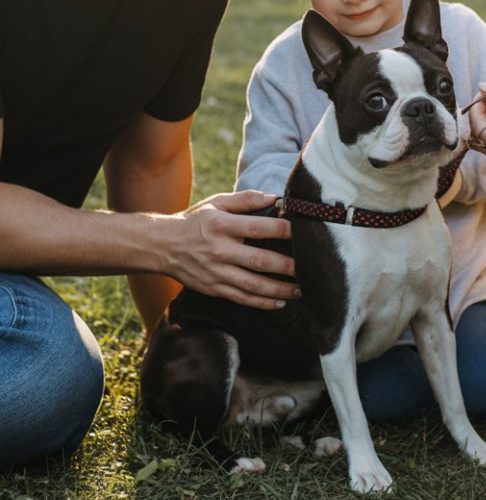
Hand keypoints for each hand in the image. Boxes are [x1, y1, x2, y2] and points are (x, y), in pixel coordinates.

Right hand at [160, 189, 298, 308]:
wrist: (162, 245)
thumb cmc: (195, 221)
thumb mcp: (216, 203)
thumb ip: (246, 200)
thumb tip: (275, 197)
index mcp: (221, 225)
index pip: (258, 227)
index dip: (283, 230)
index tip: (303, 232)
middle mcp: (219, 250)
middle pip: (259, 260)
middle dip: (287, 266)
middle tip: (309, 268)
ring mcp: (215, 272)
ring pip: (253, 285)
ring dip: (279, 290)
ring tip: (300, 290)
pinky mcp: (213, 288)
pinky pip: (241, 298)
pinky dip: (262, 302)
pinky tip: (279, 303)